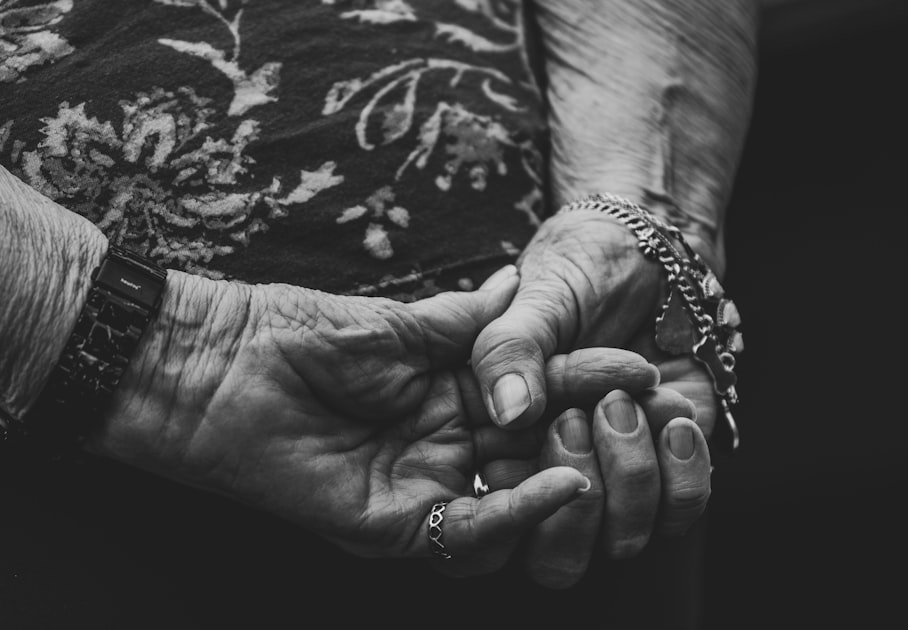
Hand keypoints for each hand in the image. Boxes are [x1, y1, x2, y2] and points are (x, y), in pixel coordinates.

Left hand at [84, 264, 661, 575]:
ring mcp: (424, 486)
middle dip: (595, 434)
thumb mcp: (399, 323)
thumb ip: (467, 322)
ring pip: (517, 504)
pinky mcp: (396, 524)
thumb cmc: (296, 331)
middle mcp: (446, 445)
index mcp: (449, 393)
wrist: (215, 364)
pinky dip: (521, 512)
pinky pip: (471, 530)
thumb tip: (519, 284)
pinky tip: (565, 480)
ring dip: (570, 474)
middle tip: (645, 411)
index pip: (535, 394)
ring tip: (611, 439)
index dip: (586, 381)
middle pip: (537, 452)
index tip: (642, 366)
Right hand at [470, 210, 717, 585]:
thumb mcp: (536, 299)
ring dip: (631, 475)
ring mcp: (614, 476)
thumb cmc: (578, 269)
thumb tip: (510, 411)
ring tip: (627, 398)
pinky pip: (681, 510)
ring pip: (623, 540)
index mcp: (502, 448)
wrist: (647, 251)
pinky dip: (682, 468)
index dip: (521, 507)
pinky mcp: (670, 468)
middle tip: (581, 418)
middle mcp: (554, 474)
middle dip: (578, 505)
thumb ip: (509, 349)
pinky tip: (672, 409)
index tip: (554, 435)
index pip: (497, 520)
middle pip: (558, 560)